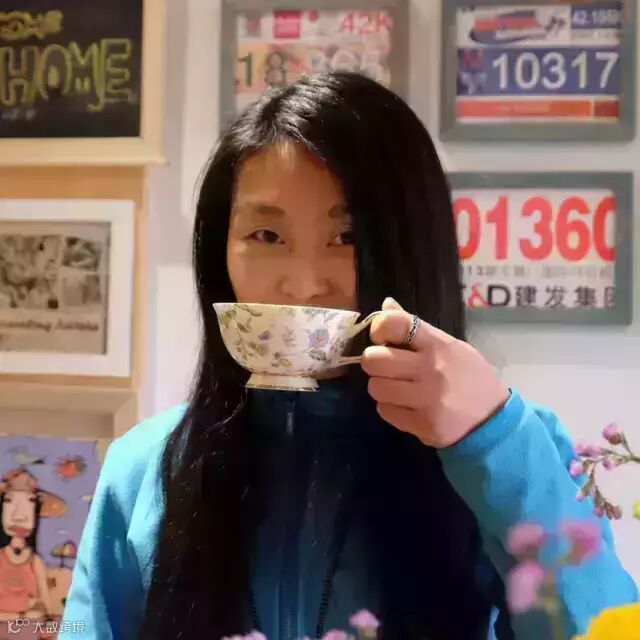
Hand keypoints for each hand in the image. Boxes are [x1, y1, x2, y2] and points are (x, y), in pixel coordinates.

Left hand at [361, 298, 509, 447]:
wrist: (494, 421)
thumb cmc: (470, 378)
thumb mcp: (451, 347)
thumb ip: (417, 328)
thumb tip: (386, 305)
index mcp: (438, 345)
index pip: (396, 323)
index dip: (379, 327)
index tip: (381, 337)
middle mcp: (430, 369)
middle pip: (375, 359)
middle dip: (373, 361)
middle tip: (385, 367)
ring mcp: (426, 398)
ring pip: (375, 387)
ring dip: (381, 387)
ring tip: (396, 388)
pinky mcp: (422, 424)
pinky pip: (385, 410)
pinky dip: (390, 408)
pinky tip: (406, 406)